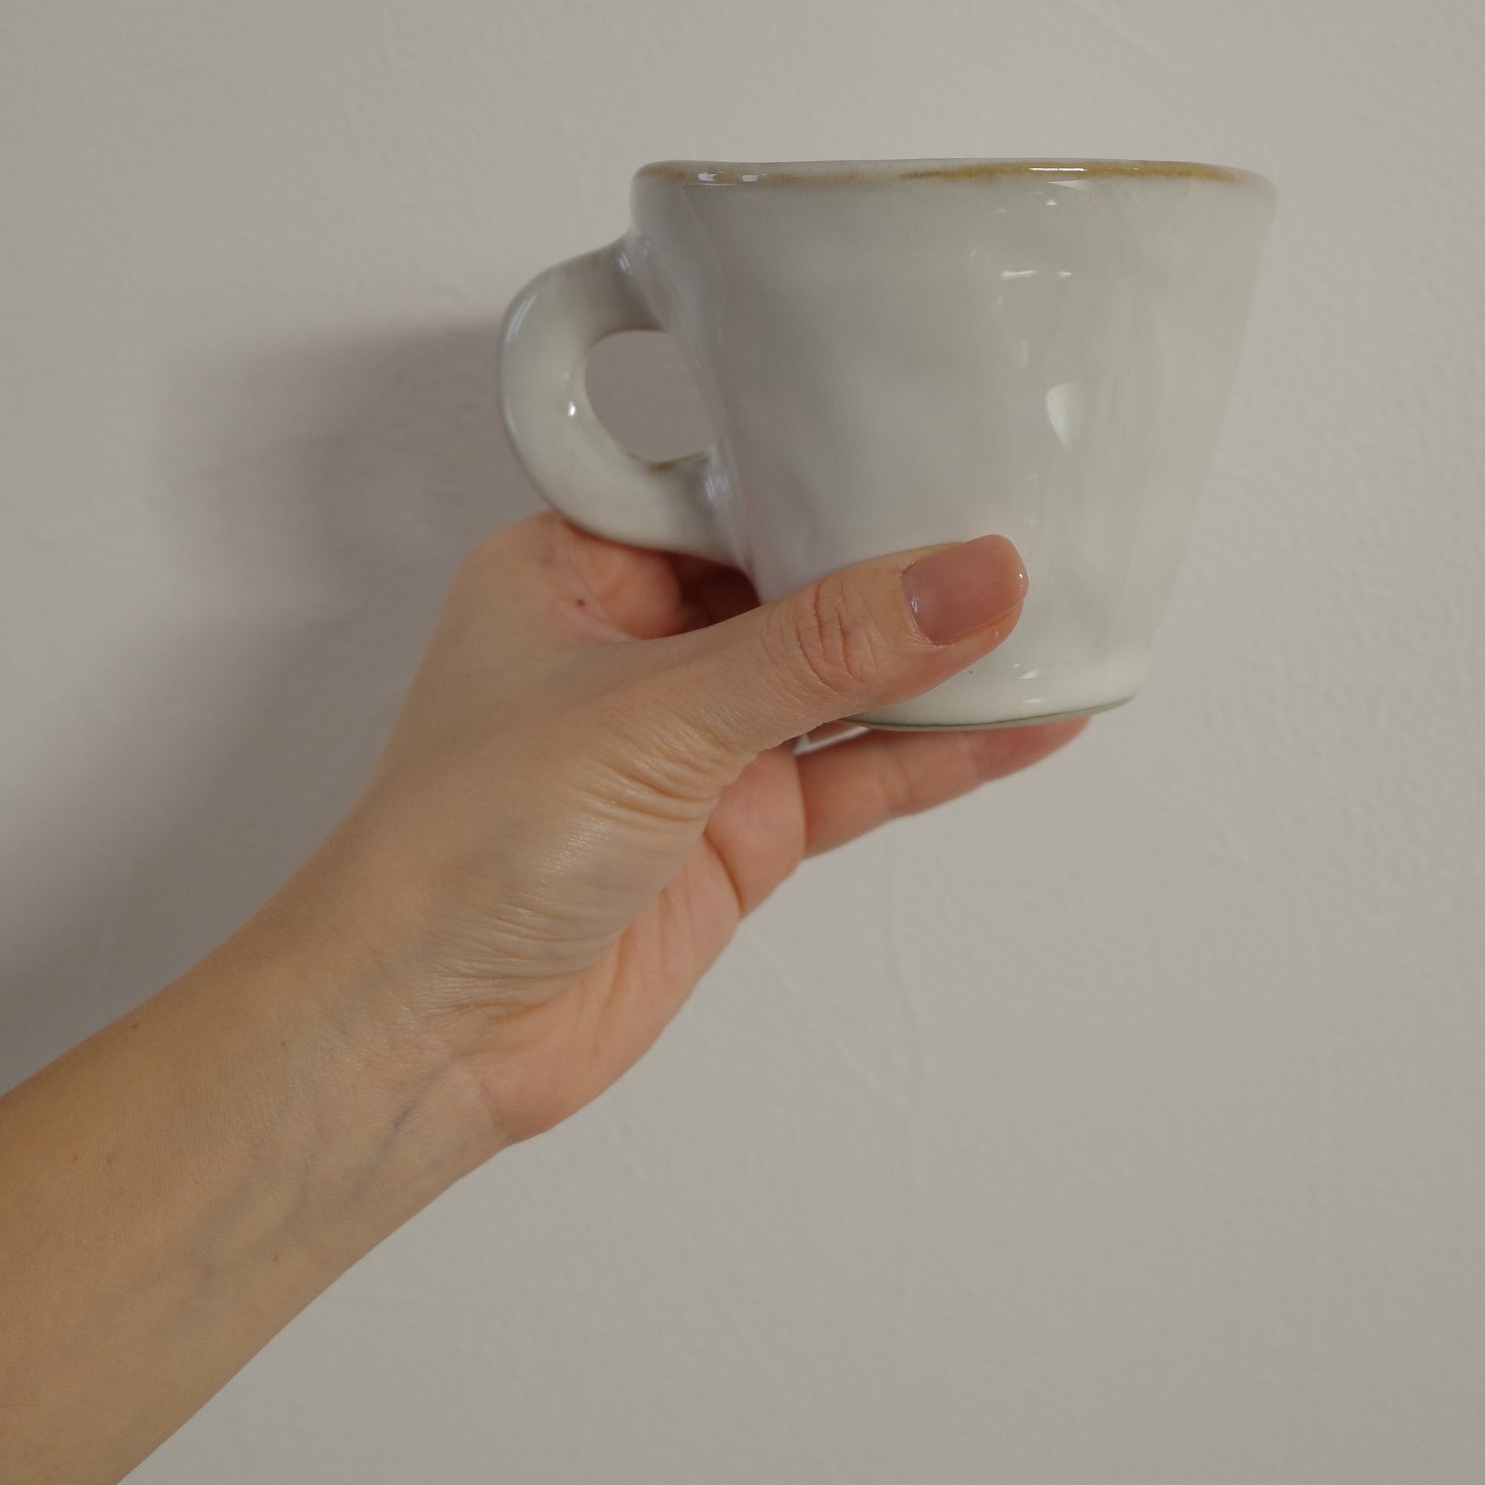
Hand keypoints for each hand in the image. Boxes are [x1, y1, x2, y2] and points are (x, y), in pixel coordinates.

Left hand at [261, 516, 1086, 1146]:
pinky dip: (939, 751)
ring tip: (1064, 615)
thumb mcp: (660, 711)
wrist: (419, 1037)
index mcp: (577, 567)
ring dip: (939, 663)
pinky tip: (1027, 721)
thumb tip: (973, 577)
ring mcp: (692, 745)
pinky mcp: (737, 835)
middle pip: (799, 583)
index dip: (836, 471)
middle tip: (1032, 520)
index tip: (950, 447)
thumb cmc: (463, 846)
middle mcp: (637, 645)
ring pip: (841, 682)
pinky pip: (857, 774)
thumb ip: (827, 648)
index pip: (734, 492)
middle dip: (903, 563)